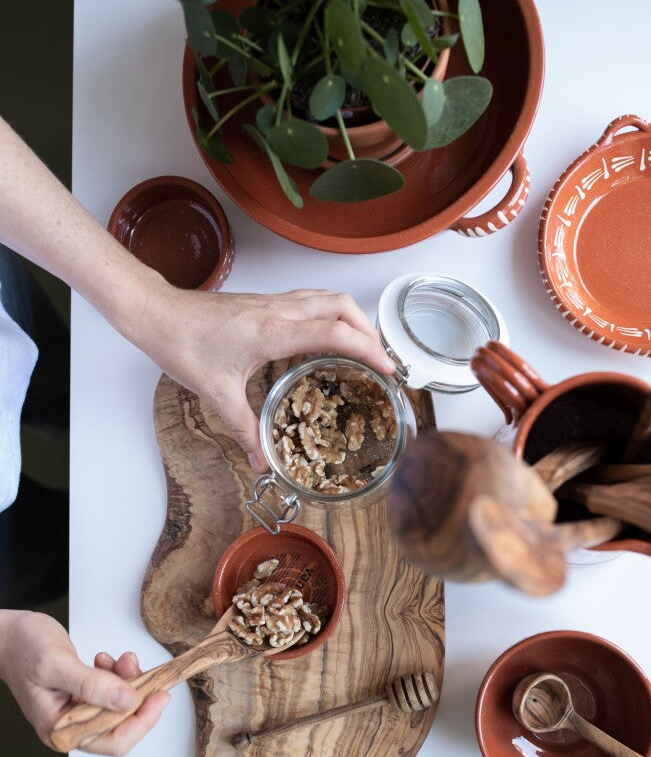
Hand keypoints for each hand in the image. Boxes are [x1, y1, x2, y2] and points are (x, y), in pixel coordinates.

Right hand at [0, 611, 168, 755]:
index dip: (142, 721)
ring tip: (121, 659)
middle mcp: (72, 728)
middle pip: (122, 726)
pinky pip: (112, 692)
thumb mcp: (58, 663)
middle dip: (138, 697)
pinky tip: (106, 661)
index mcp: (61, 731)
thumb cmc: (23, 648)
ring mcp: (78, 713)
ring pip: (120, 706)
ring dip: (128, 682)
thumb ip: (92, 685)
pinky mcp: (83, 698)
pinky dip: (117, 675)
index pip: (114, 741)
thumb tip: (128, 701)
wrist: (9, 635)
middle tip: (145, 671)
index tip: (160, 695)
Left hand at [135, 284, 395, 469]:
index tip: (387, 367)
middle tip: (381, 358)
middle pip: (342, 306)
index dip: (367, 348)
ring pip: (328, 297)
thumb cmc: (182, 344)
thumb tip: (260, 459)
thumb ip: (244, 429)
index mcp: (272, 332)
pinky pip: (311, 299)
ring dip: (353, 317)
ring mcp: (273, 302)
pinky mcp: (265, 301)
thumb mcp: (216, 393)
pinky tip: (326, 333)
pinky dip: (331, 312)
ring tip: (363, 344)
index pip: (335, 333)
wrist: (157, 313)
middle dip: (369, 330)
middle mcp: (279, 311)